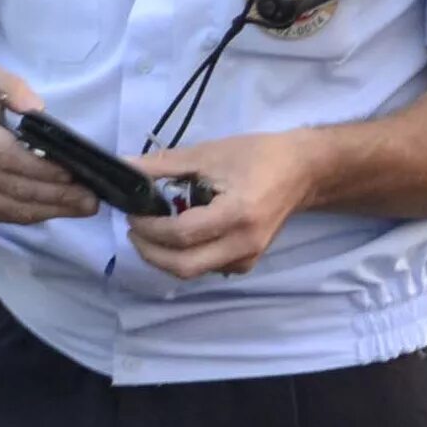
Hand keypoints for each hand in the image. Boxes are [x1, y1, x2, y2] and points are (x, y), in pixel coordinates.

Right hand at [0, 63, 98, 225]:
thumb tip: (37, 107)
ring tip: (83, 207)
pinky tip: (58, 210)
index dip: (40, 168)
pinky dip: (34, 215)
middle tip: (90, 197)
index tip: (71, 171)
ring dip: (51, 210)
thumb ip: (9, 84)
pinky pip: (5, 216)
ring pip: (11, 206)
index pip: (6, 154)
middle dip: (56, 195)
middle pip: (14, 186)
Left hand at [124, 129, 326, 278]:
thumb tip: (124, 166)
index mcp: (237, 214)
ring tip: (151, 231)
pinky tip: (177, 237)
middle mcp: (244, 244)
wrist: (302, 171)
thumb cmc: (257, 156)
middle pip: (185, 266)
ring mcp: (248, 257)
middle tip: (135, 230)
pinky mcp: (248, 262)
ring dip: (165, 257)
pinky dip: (186, 257)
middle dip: (151, 252)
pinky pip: (208, 268)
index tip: (132, 213)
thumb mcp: (207, 154)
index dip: (149, 228)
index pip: (181, 234)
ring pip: (195, 271)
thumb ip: (162, 165)